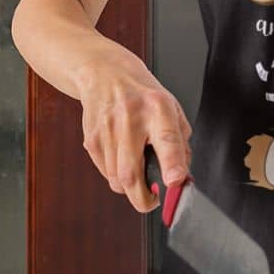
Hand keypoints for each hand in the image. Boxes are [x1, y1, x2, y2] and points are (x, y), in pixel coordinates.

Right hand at [78, 45, 192, 213]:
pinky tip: (123, 157)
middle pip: (131, 173)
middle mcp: (131, 118)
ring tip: (139, 168)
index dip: (172, 164)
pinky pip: (106, 172)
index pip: (167, 139)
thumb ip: (180, 142)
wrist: (104, 73)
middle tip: (153, 200)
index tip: (175, 181)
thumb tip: (181, 178)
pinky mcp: (91, 139)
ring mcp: (108, 130)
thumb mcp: (171, 107)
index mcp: (158, 107)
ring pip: (117, 179)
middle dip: (143, 198)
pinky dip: (117, 175)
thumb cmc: (143, 92)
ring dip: (130, 186)